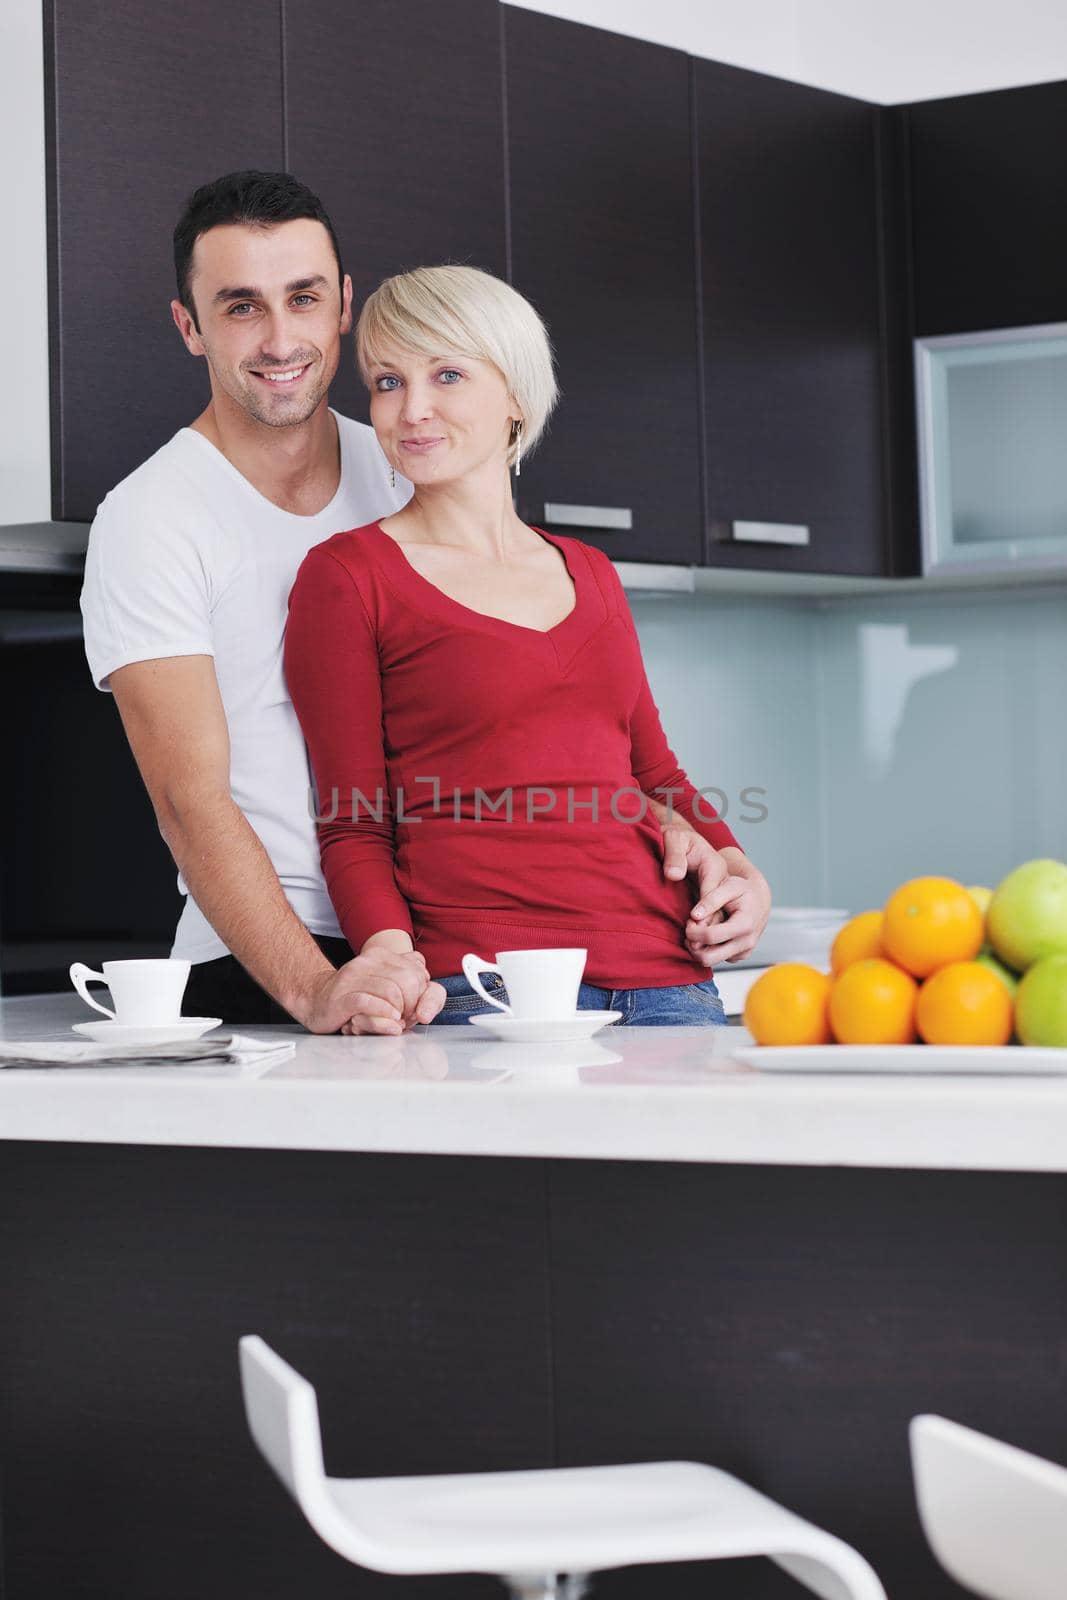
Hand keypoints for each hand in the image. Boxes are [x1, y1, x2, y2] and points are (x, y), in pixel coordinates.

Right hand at [300, 948, 440, 1034]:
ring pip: (392, 993)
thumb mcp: (390, 990)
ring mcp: (354, 977)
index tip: (413, 1009)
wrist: (318, 1000)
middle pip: (408, 982)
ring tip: (396, 1023)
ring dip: (399, 1014)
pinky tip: (389, 1024)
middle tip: (406, 1019)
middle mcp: (368, 961)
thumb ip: (415, 988)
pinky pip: (369, 1003)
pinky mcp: (342, 996)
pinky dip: (384, 1016)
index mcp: (382, 956)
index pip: (417, 972)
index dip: (422, 995)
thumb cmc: (360, 999)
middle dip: (412, 1006)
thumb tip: (426, 1000)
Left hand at [686, 849, 771, 965]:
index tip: (689, 920)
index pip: (711, 936)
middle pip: (708, 958)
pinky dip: (707, 948)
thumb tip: (695, 916)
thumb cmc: (743, 891)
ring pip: (709, 961)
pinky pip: (715, 959)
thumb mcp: (728, 886)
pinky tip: (708, 933)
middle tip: (690, 928)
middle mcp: (746, 943)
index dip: (693, 931)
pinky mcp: (737, 957)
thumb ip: (711, 899)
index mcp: (745, 925)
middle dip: (692, 944)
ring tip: (699, 928)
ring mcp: (742, 953)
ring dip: (698, 947)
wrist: (759, 901)